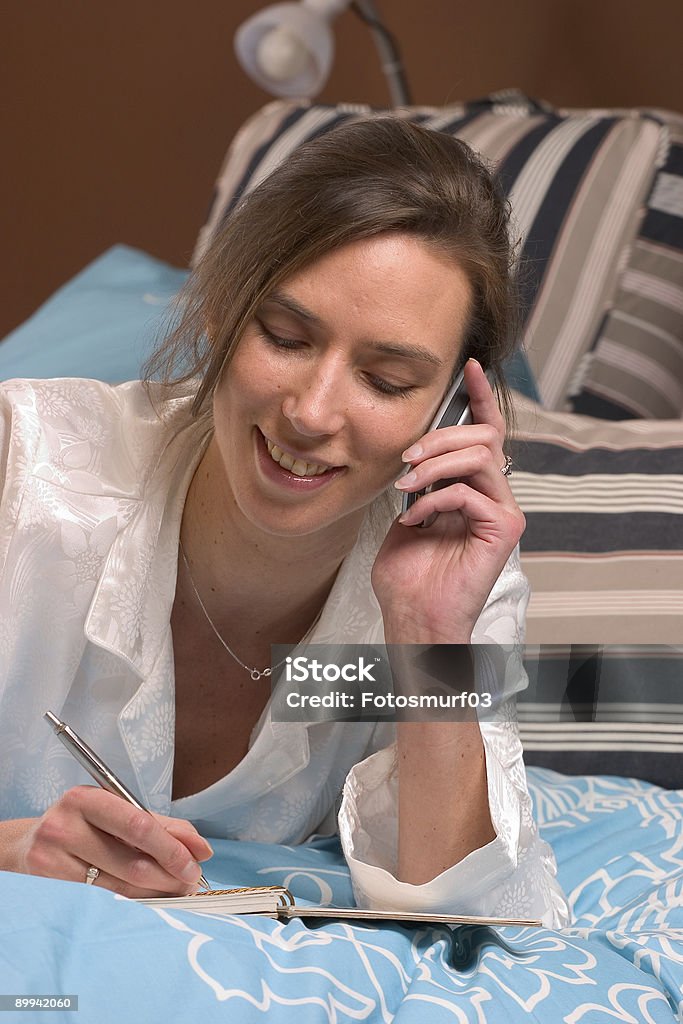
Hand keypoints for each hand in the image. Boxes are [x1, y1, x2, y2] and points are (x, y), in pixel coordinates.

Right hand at [6, 787, 212, 896]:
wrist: (27, 846)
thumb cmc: (81, 826)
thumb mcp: (115, 813)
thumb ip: (160, 826)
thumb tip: (202, 848)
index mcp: (86, 799)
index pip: (139, 825)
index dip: (173, 847)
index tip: (198, 860)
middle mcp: (65, 827)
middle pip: (133, 861)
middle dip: (171, 875)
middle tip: (191, 882)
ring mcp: (53, 861)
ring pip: (121, 888)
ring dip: (157, 893)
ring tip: (175, 891)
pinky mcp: (50, 889)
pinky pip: (104, 902)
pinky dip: (134, 903)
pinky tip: (148, 900)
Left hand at [372, 358, 524, 641]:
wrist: (413, 619)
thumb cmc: (407, 576)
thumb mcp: (405, 514)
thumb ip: (418, 481)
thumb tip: (413, 451)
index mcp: (473, 489)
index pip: (485, 433)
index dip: (480, 398)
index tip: (468, 367)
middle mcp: (495, 496)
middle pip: (482, 436)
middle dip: (439, 437)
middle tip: (406, 460)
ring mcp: (503, 512)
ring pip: (480, 455)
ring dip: (435, 464)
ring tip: (406, 487)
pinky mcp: (504, 529)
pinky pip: (471, 491)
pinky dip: (436, 499)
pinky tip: (416, 519)